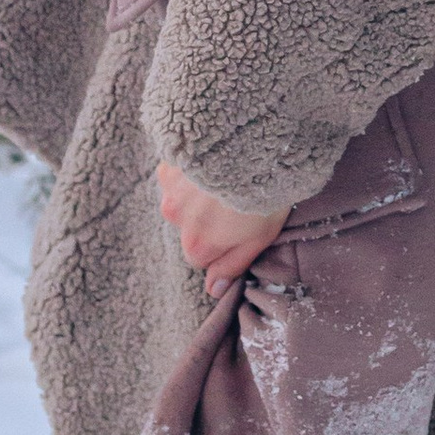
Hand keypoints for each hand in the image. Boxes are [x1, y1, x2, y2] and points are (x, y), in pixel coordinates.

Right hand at [156, 162, 288, 295]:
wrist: (255, 145)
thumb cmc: (265, 194)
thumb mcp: (260, 238)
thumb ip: (233, 265)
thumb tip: (214, 290)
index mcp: (198, 245)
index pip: (201, 258)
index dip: (222, 244)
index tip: (239, 227)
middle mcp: (177, 220)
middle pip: (189, 230)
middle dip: (207, 221)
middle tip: (235, 201)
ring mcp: (170, 191)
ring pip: (181, 203)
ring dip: (196, 196)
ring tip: (225, 181)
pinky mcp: (169, 165)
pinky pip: (175, 176)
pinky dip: (189, 173)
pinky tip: (211, 165)